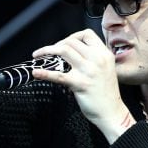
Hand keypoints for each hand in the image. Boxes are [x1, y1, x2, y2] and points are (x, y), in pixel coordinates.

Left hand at [32, 29, 135, 143]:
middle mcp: (97, 59)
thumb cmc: (106, 93)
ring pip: (64, 50)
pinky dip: (45, 73)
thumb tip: (72, 52)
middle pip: (72, 41)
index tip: (64, 43)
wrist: (112, 112)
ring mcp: (88, 71)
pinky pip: (58, 75)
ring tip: (38, 56)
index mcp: (104, 54)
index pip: (87, 34)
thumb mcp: (106, 69)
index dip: (73, 36)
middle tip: (49, 52)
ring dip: (47, 51)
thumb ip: (93, 58)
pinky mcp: (80, 83)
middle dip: (56, 44)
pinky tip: (36, 73)